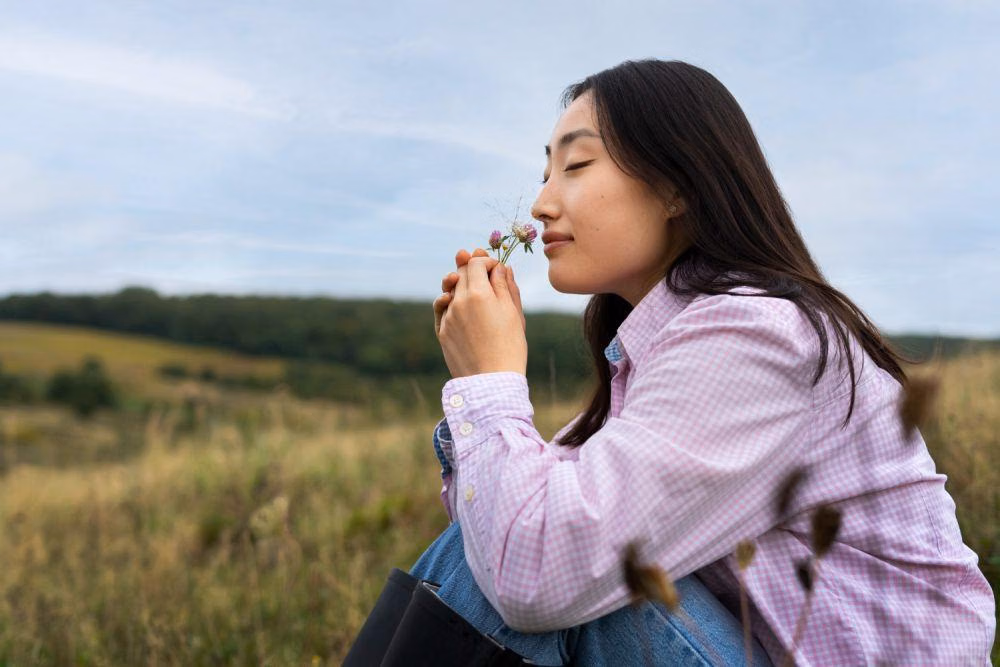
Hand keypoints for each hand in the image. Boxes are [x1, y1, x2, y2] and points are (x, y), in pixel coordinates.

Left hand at [432, 249, 526, 377]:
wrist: (492, 381)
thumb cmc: (510, 347)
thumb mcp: (514, 313)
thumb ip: (505, 286)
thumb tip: (501, 267)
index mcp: (479, 294)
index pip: (476, 263)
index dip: (487, 260)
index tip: (497, 268)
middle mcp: (458, 302)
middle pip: (461, 273)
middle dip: (471, 267)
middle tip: (481, 266)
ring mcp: (448, 317)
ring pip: (449, 290)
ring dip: (459, 283)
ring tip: (462, 279)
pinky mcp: (442, 332)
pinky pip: (442, 309)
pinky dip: (449, 300)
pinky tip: (453, 299)